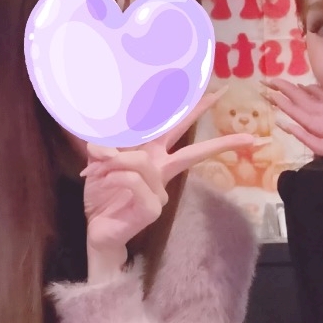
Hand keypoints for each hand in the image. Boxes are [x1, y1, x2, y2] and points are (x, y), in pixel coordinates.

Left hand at [82, 87, 261, 270]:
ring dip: (116, 161)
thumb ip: (103, 145)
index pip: (175, 129)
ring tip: (97, 169)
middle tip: (226, 97)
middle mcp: (162, 171)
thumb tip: (103, 142)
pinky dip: (113, 177)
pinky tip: (103, 181)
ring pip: (142, 161)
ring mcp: (161, 190)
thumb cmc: (101, 195)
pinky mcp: (153, 207)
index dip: (192, 111)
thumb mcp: (98, 162)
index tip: (216, 93)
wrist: (96, 229)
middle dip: (209, 130)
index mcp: (153, 156)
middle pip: (191, 148)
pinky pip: (132, 180)